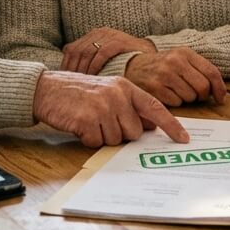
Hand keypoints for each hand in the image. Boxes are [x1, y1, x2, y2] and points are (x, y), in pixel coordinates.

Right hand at [32, 70, 188, 147]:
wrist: (46, 89)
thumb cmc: (77, 93)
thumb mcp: (107, 92)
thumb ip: (128, 105)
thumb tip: (149, 126)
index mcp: (125, 87)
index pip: (155, 108)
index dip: (171, 125)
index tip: (184, 138)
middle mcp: (118, 95)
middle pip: (134, 132)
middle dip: (119, 134)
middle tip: (101, 121)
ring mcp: (103, 106)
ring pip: (115, 140)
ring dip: (101, 136)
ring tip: (87, 120)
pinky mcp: (88, 119)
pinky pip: (97, 143)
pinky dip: (87, 139)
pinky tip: (79, 125)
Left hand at [62, 28, 157, 74]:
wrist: (150, 56)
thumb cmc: (126, 61)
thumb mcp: (104, 58)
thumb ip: (89, 61)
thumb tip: (67, 73)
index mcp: (93, 35)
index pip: (71, 49)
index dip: (65, 65)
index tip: (63, 81)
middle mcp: (100, 33)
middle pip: (77, 51)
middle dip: (72, 69)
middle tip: (70, 85)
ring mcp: (109, 36)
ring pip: (87, 52)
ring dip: (82, 69)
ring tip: (81, 83)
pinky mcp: (119, 41)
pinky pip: (101, 53)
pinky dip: (95, 66)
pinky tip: (93, 77)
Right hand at [124, 47, 226, 106]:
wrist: (133, 66)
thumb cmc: (163, 66)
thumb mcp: (181, 59)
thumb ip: (200, 70)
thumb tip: (221, 92)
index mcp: (185, 52)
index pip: (211, 71)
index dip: (219, 87)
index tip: (221, 98)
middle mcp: (175, 61)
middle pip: (203, 87)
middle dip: (202, 95)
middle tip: (195, 95)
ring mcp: (164, 74)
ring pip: (190, 97)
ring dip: (187, 99)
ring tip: (177, 90)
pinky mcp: (155, 88)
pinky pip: (176, 103)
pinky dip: (175, 102)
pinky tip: (167, 94)